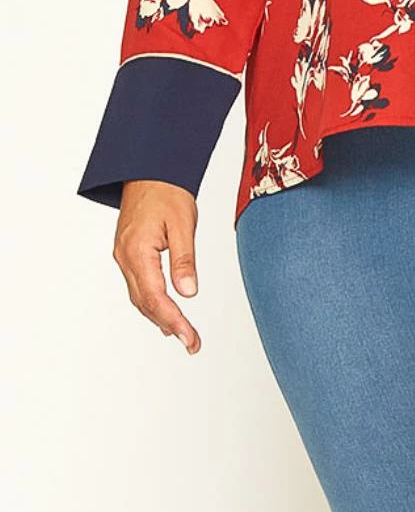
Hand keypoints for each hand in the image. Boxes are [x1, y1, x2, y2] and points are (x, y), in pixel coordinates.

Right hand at [112, 180, 201, 354]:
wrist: (149, 169)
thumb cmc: (167, 190)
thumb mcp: (183, 223)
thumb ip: (185, 260)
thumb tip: (189, 292)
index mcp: (137, 252)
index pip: (155, 297)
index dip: (174, 321)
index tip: (190, 338)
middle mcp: (125, 257)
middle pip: (146, 302)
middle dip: (170, 325)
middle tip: (193, 343)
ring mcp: (124, 256)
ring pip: (140, 296)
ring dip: (160, 317)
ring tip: (183, 334)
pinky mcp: (128, 253)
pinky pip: (139, 285)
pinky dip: (153, 302)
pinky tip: (166, 312)